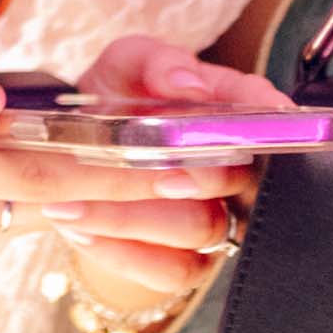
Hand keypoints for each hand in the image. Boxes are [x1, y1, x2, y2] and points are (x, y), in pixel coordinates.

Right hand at [0, 27, 260, 275]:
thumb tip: (0, 108)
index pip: (46, 175)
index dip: (127, 173)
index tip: (192, 171)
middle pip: (51, 208)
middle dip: (136, 204)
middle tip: (217, 205)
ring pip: (22, 216)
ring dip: (90, 206)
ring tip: (172, 203)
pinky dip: (34, 205)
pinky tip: (76, 194)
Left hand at [51, 38, 290, 319]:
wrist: (75, 159)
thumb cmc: (113, 102)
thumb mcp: (123, 67)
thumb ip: (156, 62)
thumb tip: (189, 84)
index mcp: (223, 109)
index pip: (261, 106)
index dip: (263, 109)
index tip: (255, 111)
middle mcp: (231, 167)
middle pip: (238, 176)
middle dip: (193, 171)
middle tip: (146, 168)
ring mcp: (215, 217)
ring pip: (201, 227)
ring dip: (131, 216)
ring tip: (69, 203)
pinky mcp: (189, 261)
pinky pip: (174, 270)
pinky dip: (123, 252)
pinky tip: (82, 229)